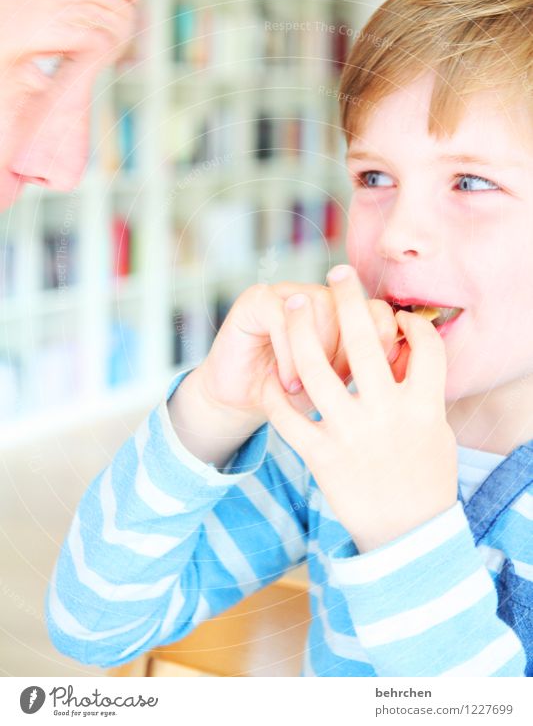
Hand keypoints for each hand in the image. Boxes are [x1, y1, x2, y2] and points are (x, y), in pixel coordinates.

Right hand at [169, 280, 400, 468]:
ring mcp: (287, 291)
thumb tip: (405, 355)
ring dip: (314, 354)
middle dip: (346, 351)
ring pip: (317, 307)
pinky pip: (282, 317)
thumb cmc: (300, 395)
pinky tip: (287, 382)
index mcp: (346, 310)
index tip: (373, 381)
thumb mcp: (343, 386)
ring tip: (306, 387)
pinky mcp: (256, 300)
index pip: (378, 311)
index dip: (379, 344)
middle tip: (341, 382)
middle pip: (351, 306)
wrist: (244, 401)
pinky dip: (288, 355)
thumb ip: (374, 367)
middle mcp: (318, 294)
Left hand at [261, 265, 456, 551]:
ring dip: (301, 328)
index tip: (396, 315)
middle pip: (366, 338)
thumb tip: (404, 346)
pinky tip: (270, 376)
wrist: (404, 536)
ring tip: (292, 302)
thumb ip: (421, 387)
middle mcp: (388, 413)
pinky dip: (274, 393)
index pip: (422, 343)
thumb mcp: (435, 430)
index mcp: (423, 405)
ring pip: (317, 367)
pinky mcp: (321, 456)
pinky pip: (288, 416)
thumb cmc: (424, 478)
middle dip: (349, 296)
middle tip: (337, 271)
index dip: (409, 322)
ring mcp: (351, 434)